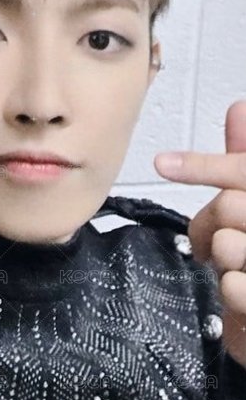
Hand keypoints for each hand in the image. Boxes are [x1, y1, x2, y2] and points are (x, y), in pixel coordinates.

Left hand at [154, 100, 245, 368]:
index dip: (200, 166)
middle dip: (210, 224)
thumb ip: (241, 163)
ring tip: (238, 266)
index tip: (162, 163)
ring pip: (229, 244)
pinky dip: (231, 292)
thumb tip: (239, 107)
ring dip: (223, 259)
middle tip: (212, 242)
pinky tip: (243, 292)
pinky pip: (234, 286)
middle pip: (228, 206)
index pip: (240, 171)